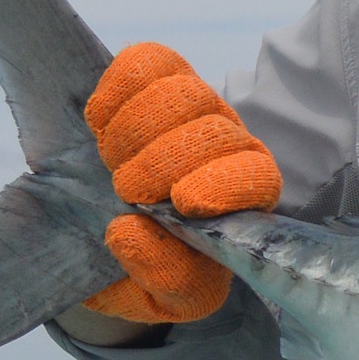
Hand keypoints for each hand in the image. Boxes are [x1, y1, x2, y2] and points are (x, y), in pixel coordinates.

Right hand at [76, 43, 280, 323]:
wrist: (123, 242)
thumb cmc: (163, 270)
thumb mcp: (174, 296)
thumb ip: (170, 277)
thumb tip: (133, 231)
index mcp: (248, 201)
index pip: (257, 177)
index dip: (224, 184)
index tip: (183, 203)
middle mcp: (232, 149)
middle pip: (213, 131)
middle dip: (162, 161)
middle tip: (129, 191)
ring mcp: (196, 111)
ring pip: (184, 91)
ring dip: (137, 128)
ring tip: (113, 161)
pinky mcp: (156, 83)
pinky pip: (147, 63)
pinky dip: (119, 87)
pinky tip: (101, 121)